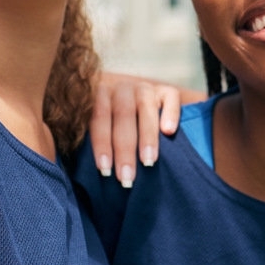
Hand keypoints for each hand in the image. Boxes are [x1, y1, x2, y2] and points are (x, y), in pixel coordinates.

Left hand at [88, 72, 204, 187]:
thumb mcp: (100, 129)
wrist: (138, 104)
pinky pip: (170, 98)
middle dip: (124, 148)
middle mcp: (121, 88)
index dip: (101, 144)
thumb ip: (94, 140)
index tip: (105, 170)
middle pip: (122, 114)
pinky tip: (169, 132)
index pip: (98, 118)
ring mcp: (145, 88)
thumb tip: (93, 173)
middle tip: (127, 176)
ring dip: (147, 136)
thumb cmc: (113, 128)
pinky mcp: (167, 91)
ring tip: (148, 161)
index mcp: (100, 96)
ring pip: (145, 107)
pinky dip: (170, 114)